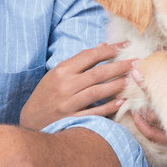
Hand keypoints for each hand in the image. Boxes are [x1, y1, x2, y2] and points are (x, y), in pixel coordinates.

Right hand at [19, 43, 133, 129]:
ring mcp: (68, 103)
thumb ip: (80, 61)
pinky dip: (109, 107)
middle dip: (120, 66)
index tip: (126, 46)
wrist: (29, 121)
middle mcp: (65, 85)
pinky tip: (122, 102)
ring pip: (98, 91)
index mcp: (62, 70)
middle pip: (98, 73)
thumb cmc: (46, 95)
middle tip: (137, 62)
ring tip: (132, 79)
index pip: (90, 55)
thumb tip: (102, 46)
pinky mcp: (71, 119)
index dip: (110, 49)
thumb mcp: (57, 74)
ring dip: (118, 84)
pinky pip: (95, 112)